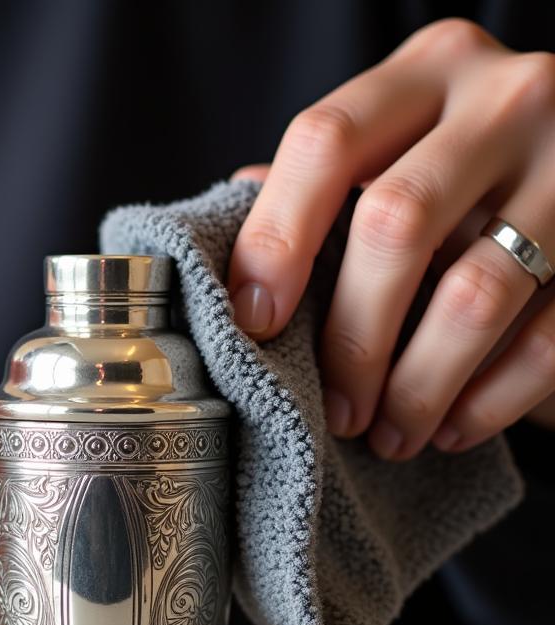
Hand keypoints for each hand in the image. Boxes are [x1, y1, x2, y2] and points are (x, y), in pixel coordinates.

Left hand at [227, 18, 554, 458]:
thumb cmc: (469, 176)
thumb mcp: (400, 149)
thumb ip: (326, 184)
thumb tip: (219, 238)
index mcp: (429, 71)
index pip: (326, 141)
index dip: (276, 239)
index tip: (253, 322)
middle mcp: (507, 101)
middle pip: (395, 224)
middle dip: (352, 338)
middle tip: (336, 410)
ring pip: (474, 294)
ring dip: (417, 388)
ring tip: (387, 437)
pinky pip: (547, 340)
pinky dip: (489, 401)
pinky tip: (449, 429)